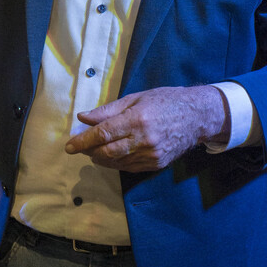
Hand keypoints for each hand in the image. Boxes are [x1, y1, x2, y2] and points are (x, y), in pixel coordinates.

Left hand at [65, 85, 228, 171]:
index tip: (69, 146)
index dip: (83, 141)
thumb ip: (108, 110)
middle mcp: (143, 140)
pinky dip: (115, 163)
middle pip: (107, 152)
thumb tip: (83, 117)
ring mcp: (151, 155)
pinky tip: (110, 156)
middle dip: (88, 152)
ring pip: (116, 162)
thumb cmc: (165, 101)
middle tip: (79, 148)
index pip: (102, 134)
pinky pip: (129, 167)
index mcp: (137, 120)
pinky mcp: (157, 164)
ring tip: (93, 151)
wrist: (197, 116)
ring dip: (100, 158)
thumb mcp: (135, 98)